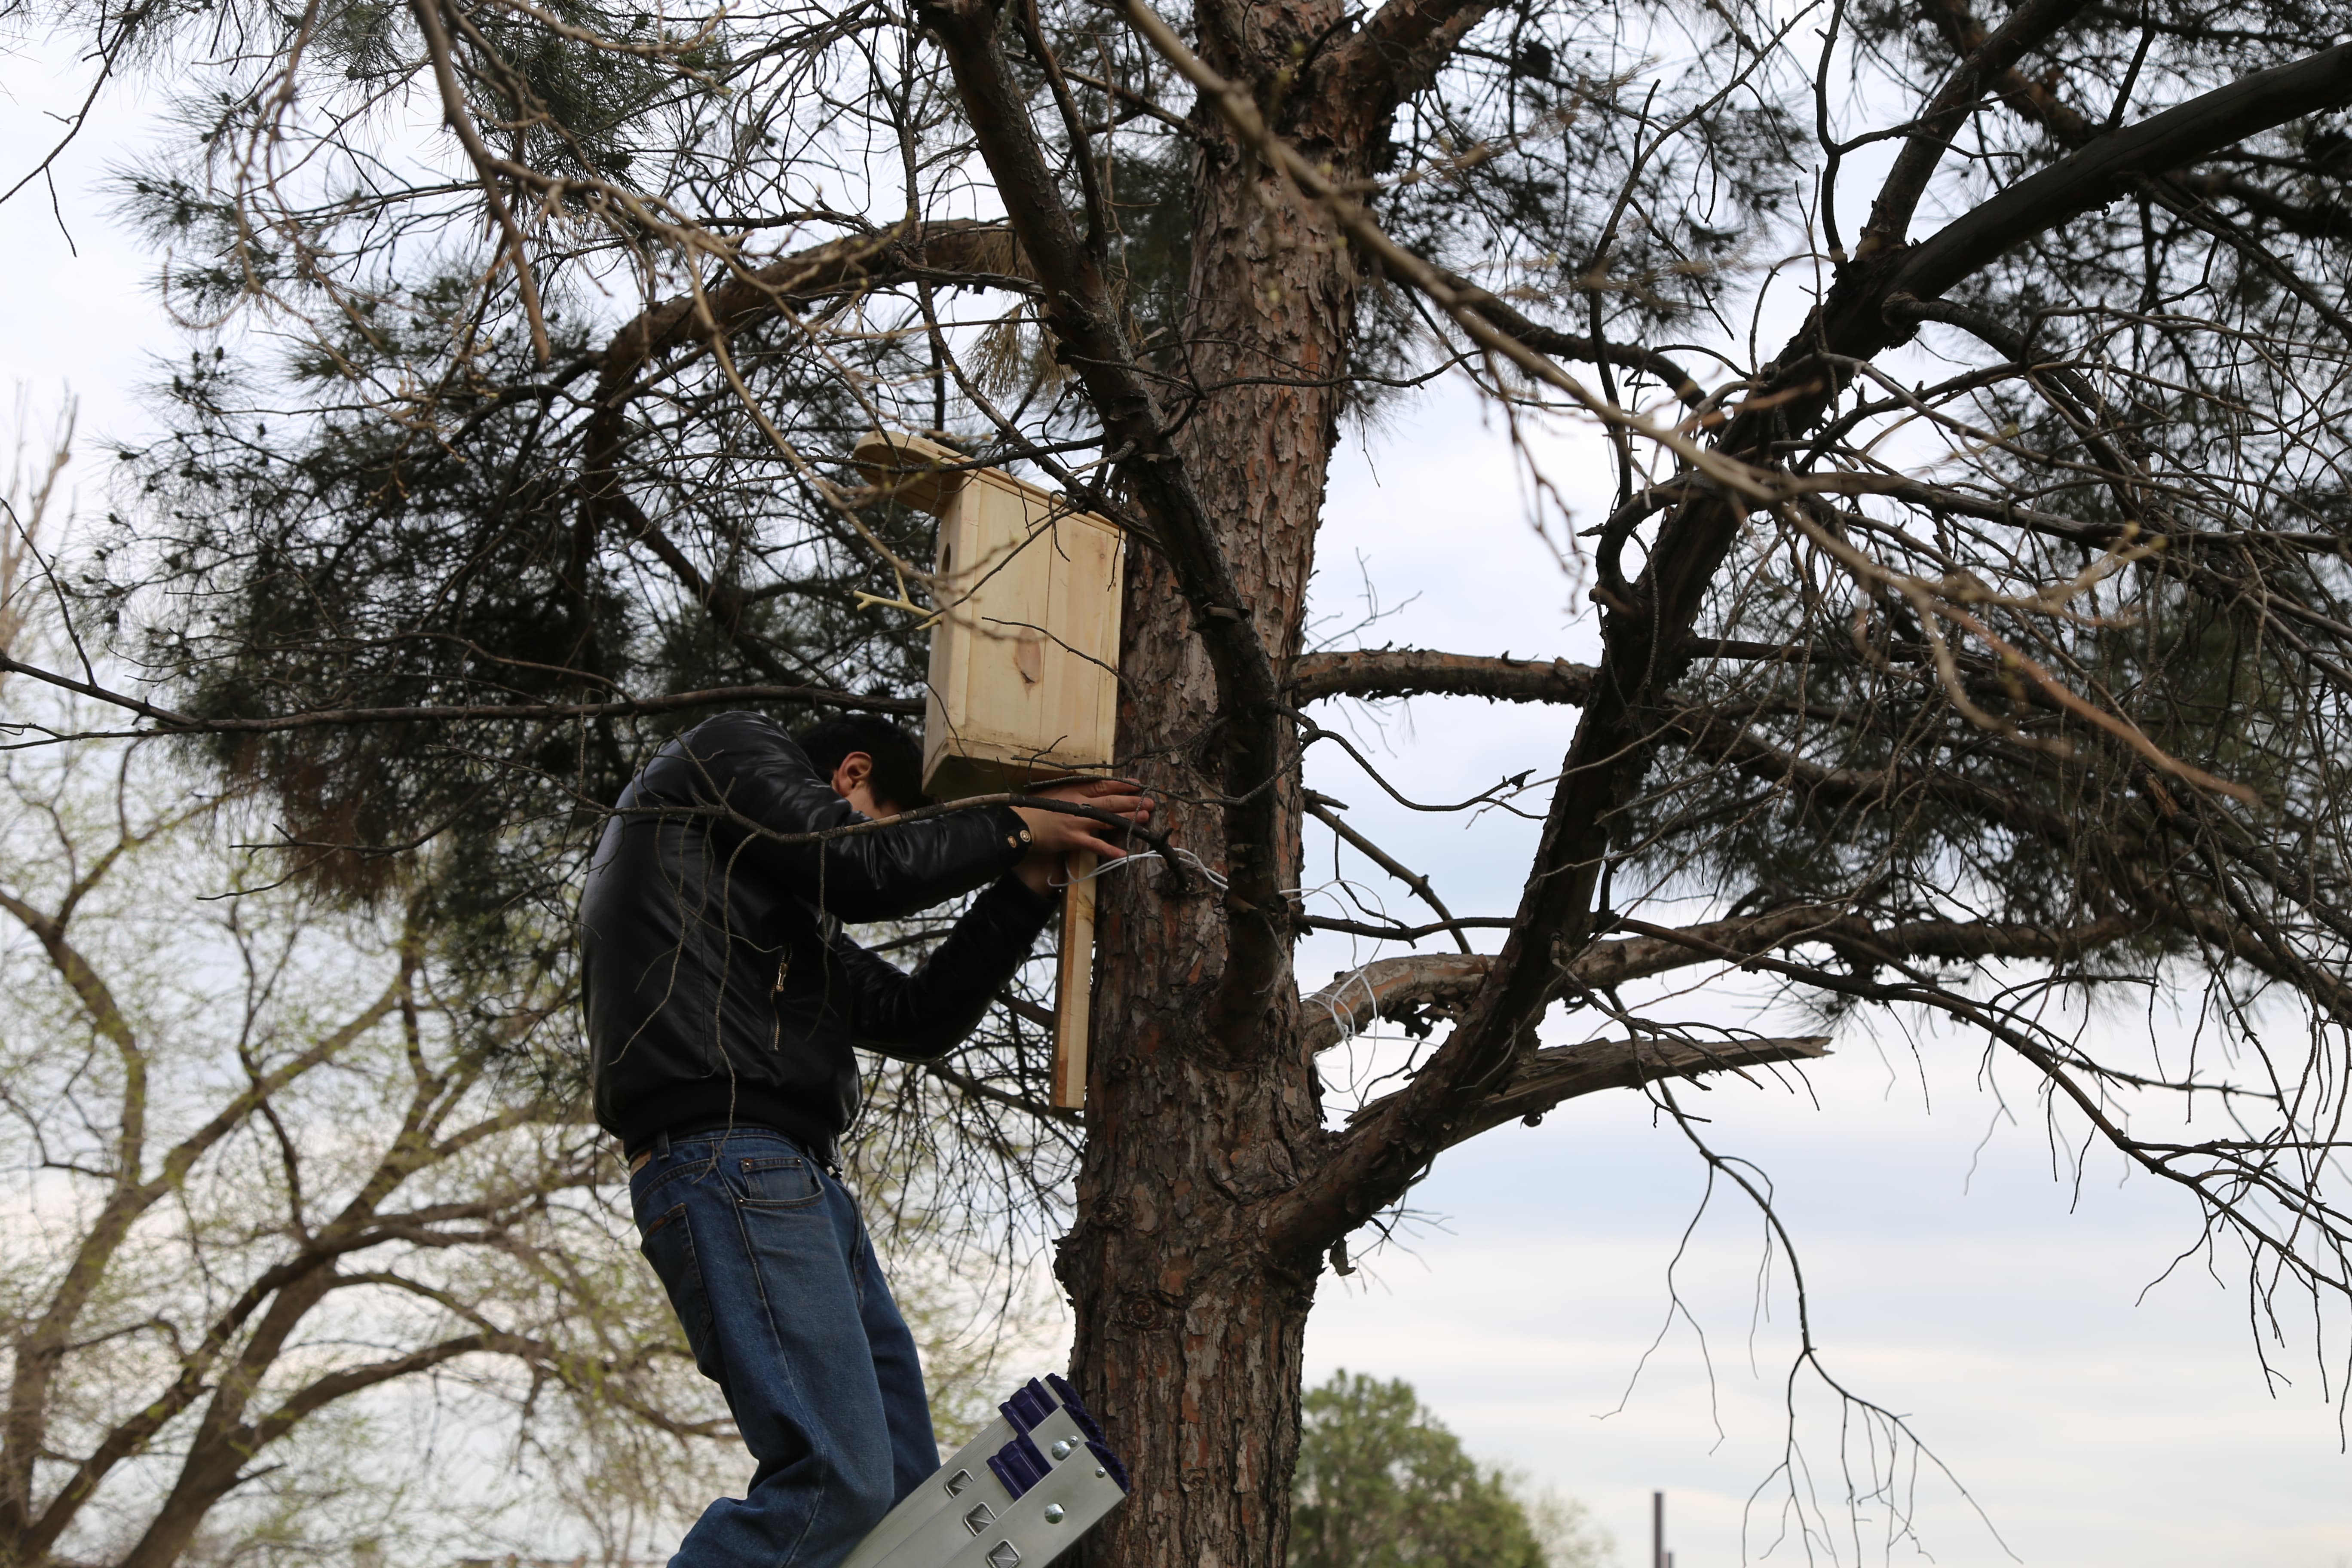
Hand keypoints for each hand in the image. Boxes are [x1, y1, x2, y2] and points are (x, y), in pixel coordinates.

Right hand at [1012, 777, 1154, 895]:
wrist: (1019, 824)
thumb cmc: (1035, 808)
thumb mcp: (1056, 792)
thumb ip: (1075, 791)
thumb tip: (1095, 792)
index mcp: (1075, 790)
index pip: (1104, 785)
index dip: (1123, 785)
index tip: (1138, 785)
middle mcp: (1080, 804)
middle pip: (1111, 801)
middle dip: (1132, 802)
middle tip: (1149, 803)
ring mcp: (1078, 822)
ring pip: (1108, 819)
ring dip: (1127, 819)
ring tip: (1144, 819)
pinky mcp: (1073, 839)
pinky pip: (1095, 845)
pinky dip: (1109, 850)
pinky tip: (1123, 854)